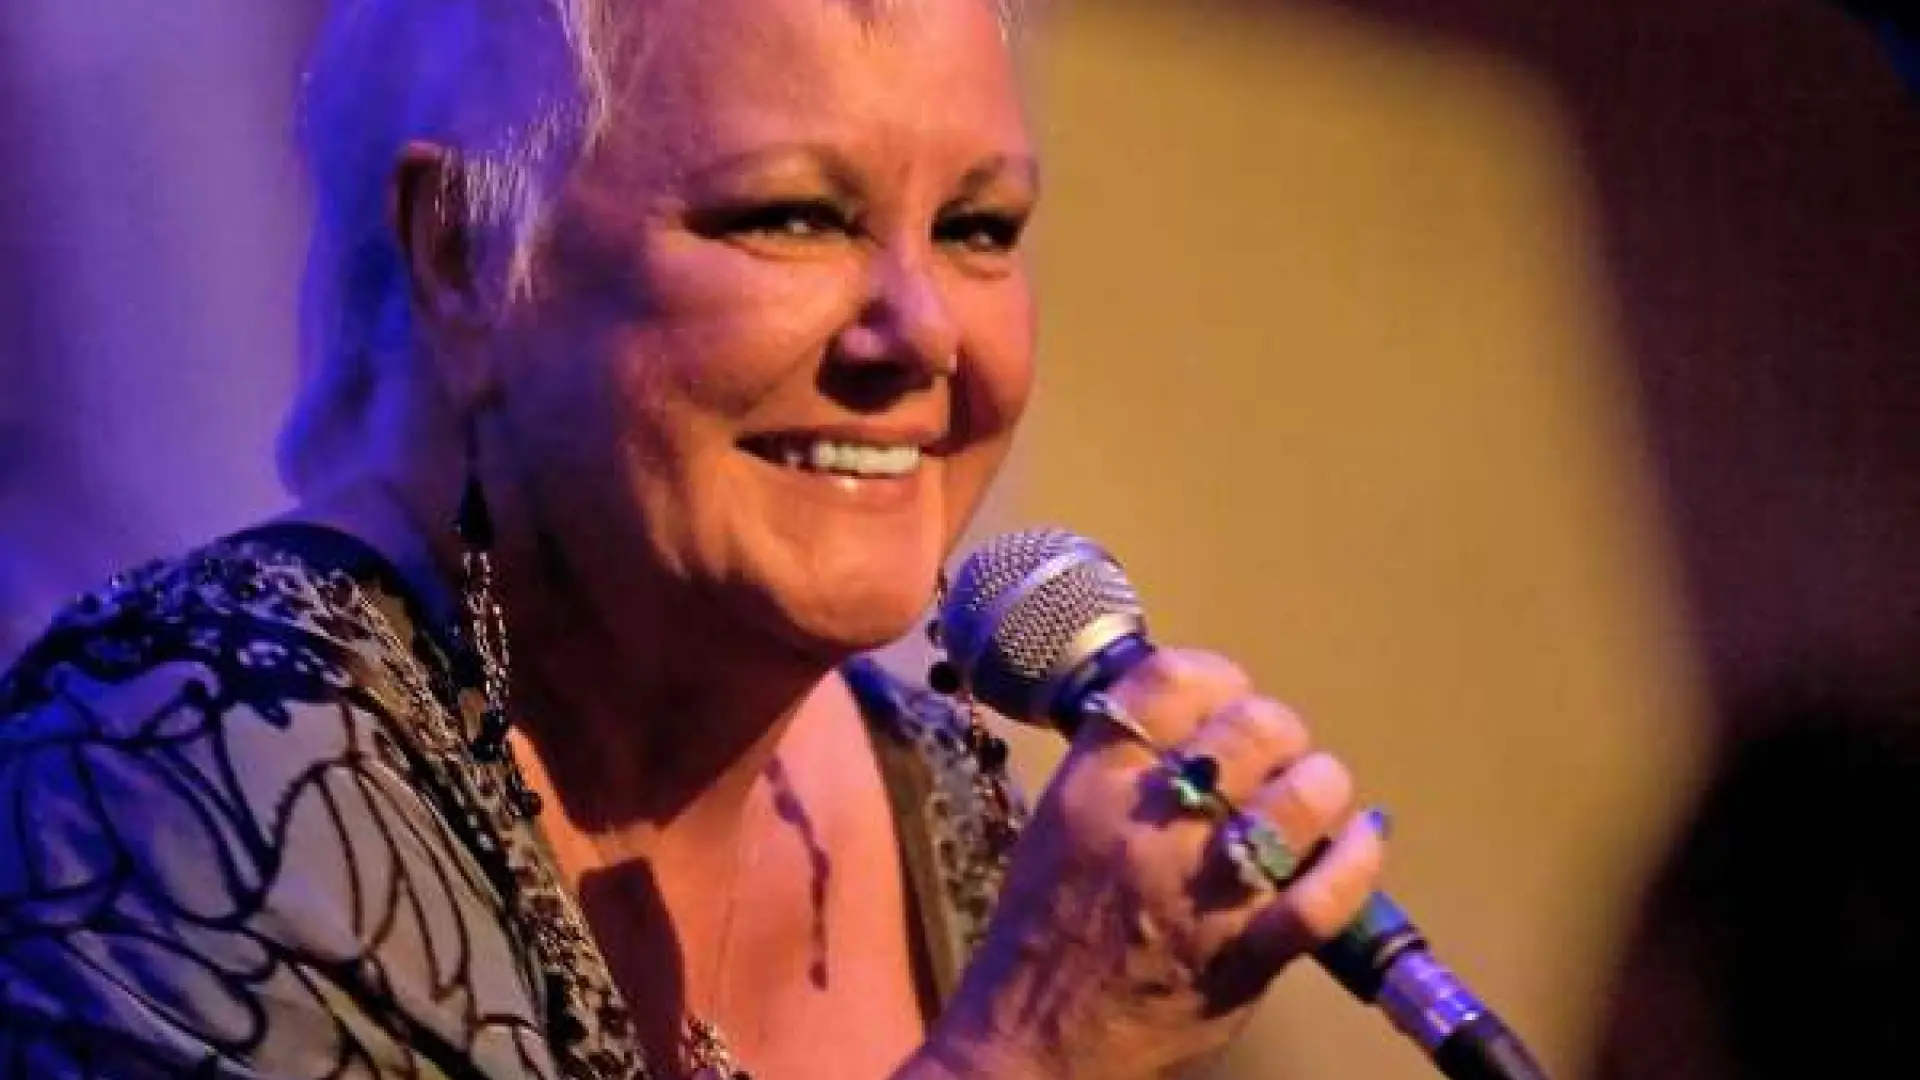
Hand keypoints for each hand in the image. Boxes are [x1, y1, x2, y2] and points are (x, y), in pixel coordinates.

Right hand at [916, 648, 1386, 1079]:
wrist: (1032, 1044)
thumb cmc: (1041, 934)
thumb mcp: (1055, 826)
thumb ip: (1114, 771)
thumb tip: (1183, 725)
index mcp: (1092, 784)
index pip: (1169, 681)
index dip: (1218, 676)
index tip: (1229, 696)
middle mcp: (1149, 823)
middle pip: (1251, 728)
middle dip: (1280, 731)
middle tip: (1278, 757)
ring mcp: (1201, 890)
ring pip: (1299, 798)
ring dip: (1322, 786)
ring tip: (1317, 799)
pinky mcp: (1245, 956)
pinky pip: (1323, 897)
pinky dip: (1357, 861)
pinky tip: (1363, 841)